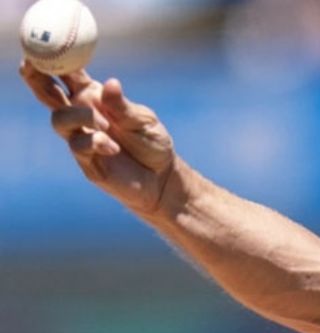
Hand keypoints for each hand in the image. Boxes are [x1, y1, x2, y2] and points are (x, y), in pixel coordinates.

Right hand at [19, 61, 175, 215]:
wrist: (162, 177)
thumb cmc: (152, 142)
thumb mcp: (142, 119)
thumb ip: (122, 105)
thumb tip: (111, 83)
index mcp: (93, 96)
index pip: (67, 74)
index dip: (52, 59)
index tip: (44, 45)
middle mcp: (81, 114)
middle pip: (47, 93)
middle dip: (36, 78)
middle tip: (32, 67)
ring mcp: (81, 136)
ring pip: (59, 120)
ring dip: (80, 117)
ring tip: (106, 125)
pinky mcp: (85, 160)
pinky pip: (78, 145)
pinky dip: (94, 142)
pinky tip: (113, 147)